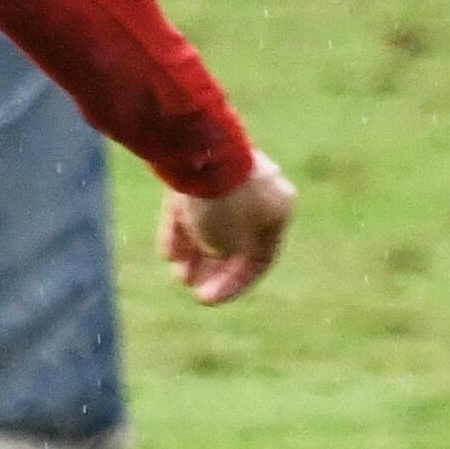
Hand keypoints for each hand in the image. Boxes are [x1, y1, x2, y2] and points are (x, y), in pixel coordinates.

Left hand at [159, 150, 296, 306]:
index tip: (210, 299)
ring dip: (196, 250)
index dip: (237, 283)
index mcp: (280, 207)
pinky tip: (169, 253)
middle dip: (214, 266)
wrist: (199, 149)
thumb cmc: (222, 200)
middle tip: (194, 288)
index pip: (262, 256)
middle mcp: (261, 188)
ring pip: (213, 220)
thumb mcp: (231, 242)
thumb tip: (218, 250)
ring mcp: (230, 173)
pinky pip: (194, 203)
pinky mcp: (202, 165)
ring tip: (178, 273)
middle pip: (237, 237)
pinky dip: (183, 227)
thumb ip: (230, 254)